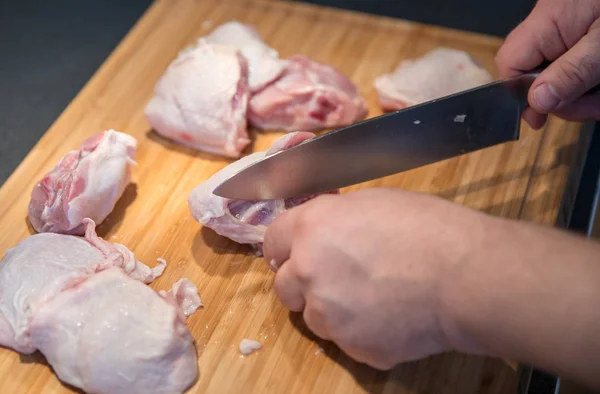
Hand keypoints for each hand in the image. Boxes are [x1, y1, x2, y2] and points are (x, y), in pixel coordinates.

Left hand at [262, 188, 486, 368]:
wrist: (464, 275)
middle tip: (336, 280)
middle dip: (303, 284)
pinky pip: (347, 341)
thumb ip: (335, 221)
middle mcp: (308, 271)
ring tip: (374, 300)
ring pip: (315, 318)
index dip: (285, 247)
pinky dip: (362, 332)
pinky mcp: (353, 347)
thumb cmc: (427, 228)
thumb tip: (326, 233)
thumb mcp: (373, 203)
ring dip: (332, 311)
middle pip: (285, 286)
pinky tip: (392, 318)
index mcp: (311, 228)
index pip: (272, 241)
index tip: (295, 254)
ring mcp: (328, 315)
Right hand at [495, 0, 599, 128]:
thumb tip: (537, 103)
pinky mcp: (590, 34)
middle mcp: (554, 26)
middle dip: (566, 99)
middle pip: (538, 75)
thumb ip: (573, 73)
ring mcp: (574, 30)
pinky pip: (581, 67)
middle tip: (596, 105)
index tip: (540, 119)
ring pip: (562, 76)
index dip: (519, 94)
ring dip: (586, 95)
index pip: (511, 63)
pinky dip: (595, 82)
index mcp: (548, 22)